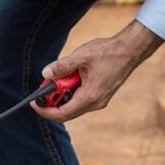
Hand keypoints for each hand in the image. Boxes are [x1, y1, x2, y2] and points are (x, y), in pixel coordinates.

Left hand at [34, 20, 163, 122]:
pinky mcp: (102, 96)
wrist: (130, 51)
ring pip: (74, 106)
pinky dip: (72, 93)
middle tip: (45, 87)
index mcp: (90, 96)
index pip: (62, 114)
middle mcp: (96, 103)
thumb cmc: (108, 52)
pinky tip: (72, 78)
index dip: (45, 111)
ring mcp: (100, 101)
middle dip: (52, 102)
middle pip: (67, 112)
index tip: (34, 103)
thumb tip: (45, 74)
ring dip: (63, 96)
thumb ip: (62, 66)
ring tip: (60, 78)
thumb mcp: (81, 56)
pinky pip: (82, 101)